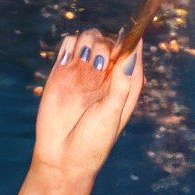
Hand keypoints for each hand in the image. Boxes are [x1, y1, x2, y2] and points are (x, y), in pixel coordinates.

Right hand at [24, 29, 146, 194]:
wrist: (61, 158)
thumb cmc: (93, 141)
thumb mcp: (113, 113)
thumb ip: (122, 82)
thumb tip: (132, 52)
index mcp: (125, 83)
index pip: (132, 51)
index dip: (129, 41)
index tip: (122, 47)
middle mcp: (105, 74)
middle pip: (109, 40)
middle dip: (105, 45)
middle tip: (100, 64)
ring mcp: (83, 71)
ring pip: (90, 37)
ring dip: (89, 42)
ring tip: (86, 64)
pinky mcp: (62, 71)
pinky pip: (69, 44)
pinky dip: (71, 45)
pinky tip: (70, 61)